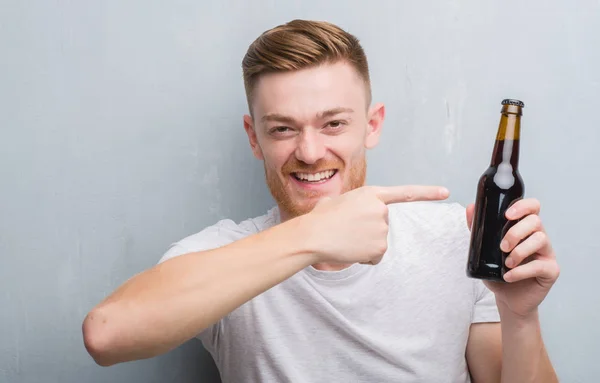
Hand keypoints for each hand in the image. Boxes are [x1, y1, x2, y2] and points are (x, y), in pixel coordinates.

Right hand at [305, 185, 448, 264]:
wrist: (314, 235)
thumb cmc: (320, 218)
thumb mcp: (337, 200)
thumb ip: (352, 204)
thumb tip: (348, 213)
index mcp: (372, 194)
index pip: (405, 193)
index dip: (427, 193)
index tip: (445, 193)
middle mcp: (381, 210)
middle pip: (381, 224)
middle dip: (367, 229)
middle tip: (346, 229)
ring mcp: (382, 229)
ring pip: (378, 241)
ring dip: (364, 243)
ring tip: (345, 238)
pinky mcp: (380, 248)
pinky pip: (374, 256)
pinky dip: (363, 256)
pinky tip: (350, 249)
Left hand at [466, 198, 559, 317]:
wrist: (506, 298)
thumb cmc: (498, 271)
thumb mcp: (484, 249)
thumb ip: (478, 229)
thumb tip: (471, 208)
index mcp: (525, 228)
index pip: (533, 207)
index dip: (523, 206)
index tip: (507, 215)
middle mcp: (539, 237)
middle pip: (535, 221)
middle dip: (515, 232)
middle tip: (502, 246)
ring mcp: (547, 253)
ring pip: (540, 239)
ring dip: (519, 251)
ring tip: (506, 263)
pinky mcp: (551, 270)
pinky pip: (540, 265)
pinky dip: (521, 271)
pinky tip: (509, 276)